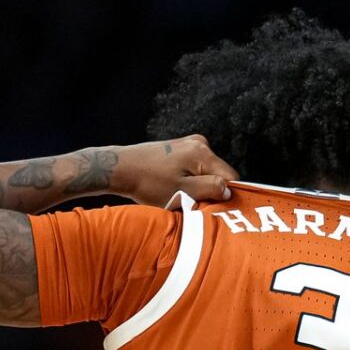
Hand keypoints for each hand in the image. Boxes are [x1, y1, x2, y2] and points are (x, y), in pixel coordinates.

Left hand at [114, 135, 240, 207]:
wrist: (119, 168)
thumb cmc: (148, 182)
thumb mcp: (182, 191)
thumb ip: (210, 189)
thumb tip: (229, 190)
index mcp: (202, 152)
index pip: (231, 177)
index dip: (224, 195)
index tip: (210, 206)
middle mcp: (199, 143)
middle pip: (219, 173)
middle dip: (209, 190)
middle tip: (191, 202)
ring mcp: (188, 143)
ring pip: (206, 172)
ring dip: (198, 185)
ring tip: (178, 193)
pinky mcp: (179, 148)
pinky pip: (195, 167)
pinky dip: (189, 179)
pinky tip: (173, 185)